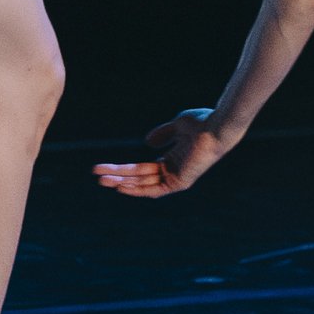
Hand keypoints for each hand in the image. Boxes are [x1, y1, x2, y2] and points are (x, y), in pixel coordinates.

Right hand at [92, 108, 232, 198]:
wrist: (216, 128)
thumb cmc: (201, 124)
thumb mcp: (177, 126)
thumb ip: (163, 133)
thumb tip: (147, 142)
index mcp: (173, 160)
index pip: (144, 169)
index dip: (125, 168)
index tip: (106, 166)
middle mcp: (173, 171)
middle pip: (140, 177)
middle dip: (118, 176)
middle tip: (97, 174)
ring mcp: (176, 177)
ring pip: (143, 184)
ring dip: (122, 182)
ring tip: (102, 179)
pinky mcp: (179, 182)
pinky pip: (154, 190)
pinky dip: (138, 189)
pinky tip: (121, 186)